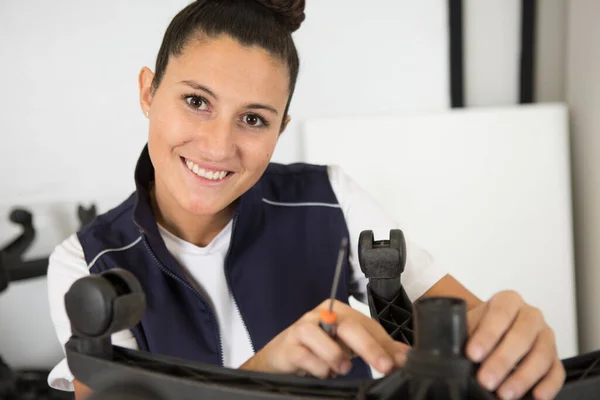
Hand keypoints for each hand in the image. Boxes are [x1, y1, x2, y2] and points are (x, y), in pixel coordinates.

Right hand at [240, 299, 408, 377]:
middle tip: (385, 366)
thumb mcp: (348, 346)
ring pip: (320, 336)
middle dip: (370, 347)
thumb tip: (404, 355)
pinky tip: (323, 373)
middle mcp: (321, 315)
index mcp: (339, 312)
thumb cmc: (317, 348)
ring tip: (344, 369)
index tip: (401, 360)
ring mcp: (302, 329)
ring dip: (335, 355)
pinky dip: (317, 367)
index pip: (367, 324)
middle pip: (348, 326)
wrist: (280, 357)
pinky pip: (304, 355)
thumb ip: (375, 348)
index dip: (385, 343)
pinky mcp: (288, 346)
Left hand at [466, 290, 564, 399]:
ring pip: (542, 355)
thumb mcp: (468, 323)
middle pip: (523, 336)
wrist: (493, 334)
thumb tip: (455, 350)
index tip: (473, 354)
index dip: (487, 335)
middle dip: (503, 360)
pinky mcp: (555, 358)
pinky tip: (535, 397)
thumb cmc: (480, 329)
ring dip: (522, 377)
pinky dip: (548, 386)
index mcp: (508, 301)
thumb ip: (463, 332)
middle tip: (486, 380)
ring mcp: (546, 336)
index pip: (500, 314)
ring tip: (504, 394)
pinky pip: (557, 372)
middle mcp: (531, 315)